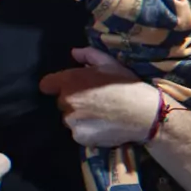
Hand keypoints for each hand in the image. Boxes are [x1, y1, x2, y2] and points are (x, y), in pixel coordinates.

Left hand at [40, 46, 158, 146]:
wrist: (144, 114)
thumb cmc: (126, 85)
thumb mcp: (109, 63)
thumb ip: (88, 55)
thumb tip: (73, 53)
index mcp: (70, 80)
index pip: (46, 84)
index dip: (55, 85)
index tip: (66, 87)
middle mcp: (66, 101)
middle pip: (61, 102)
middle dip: (72, 100)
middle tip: (92, 101)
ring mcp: (71, 121)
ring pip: (68, 118)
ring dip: (78, 117)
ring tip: (98, 115)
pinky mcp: (79, 137)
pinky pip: (77, 132)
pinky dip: (85, 130)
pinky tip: (101, 126)